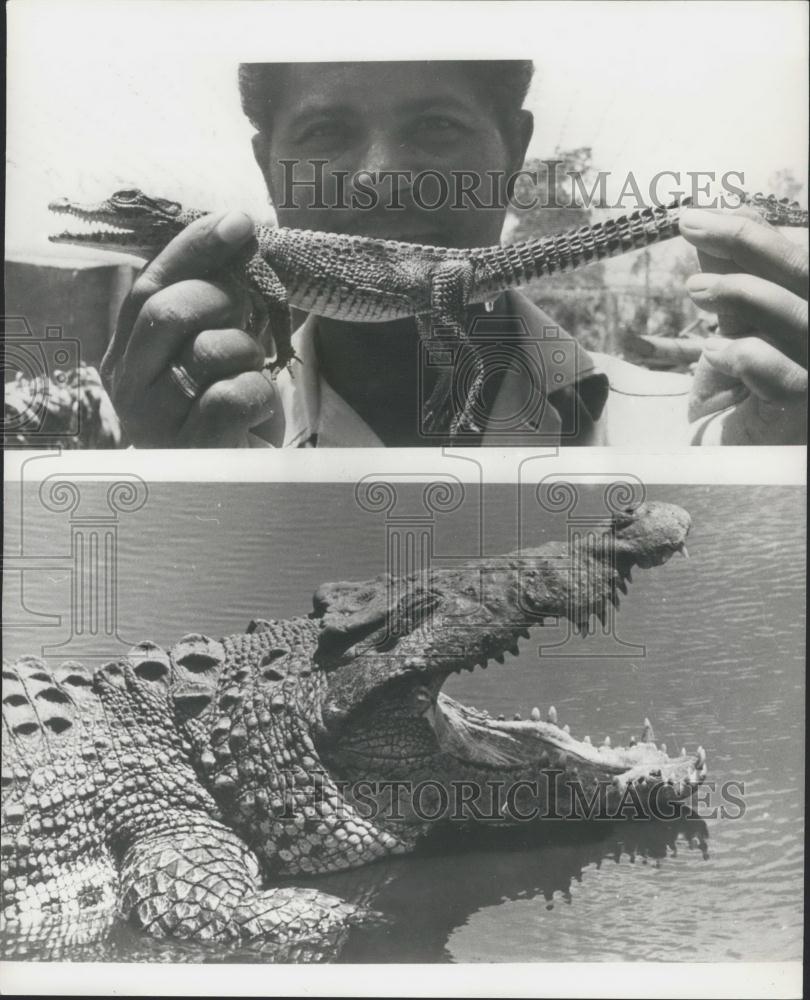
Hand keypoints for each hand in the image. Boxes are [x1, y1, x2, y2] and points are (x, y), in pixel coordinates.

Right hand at [101, 210, 277, 446]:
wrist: (239, 479)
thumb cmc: (227, 410)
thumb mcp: (217, 348)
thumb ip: (216, 300)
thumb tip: (239, 233)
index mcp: (129, 353)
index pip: (149, 285)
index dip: (195, 249)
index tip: (239, 222)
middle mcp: (131, 385)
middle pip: (167, 311)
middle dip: (219, 299)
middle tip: (245, 313)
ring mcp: (156, 421)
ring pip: (207, 352)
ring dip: (247, 353)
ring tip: (249, 372)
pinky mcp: (192, 450)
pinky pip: (232, 397)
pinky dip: (259, 394)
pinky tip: (255, 408)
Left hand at [679, 205, 807, 443]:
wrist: (726, 456)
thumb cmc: (734, 386)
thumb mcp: (729, 323)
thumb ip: (727, 278)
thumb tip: (710, 225)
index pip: (803, 256)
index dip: (760, 229)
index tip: (705, 214)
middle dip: (750, 240)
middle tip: (691, 224)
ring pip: (804, 319)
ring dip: (744, 294)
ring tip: (695, 289)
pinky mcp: (805, 413)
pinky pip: (787, 377)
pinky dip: (746, 357)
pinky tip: (711, 354)